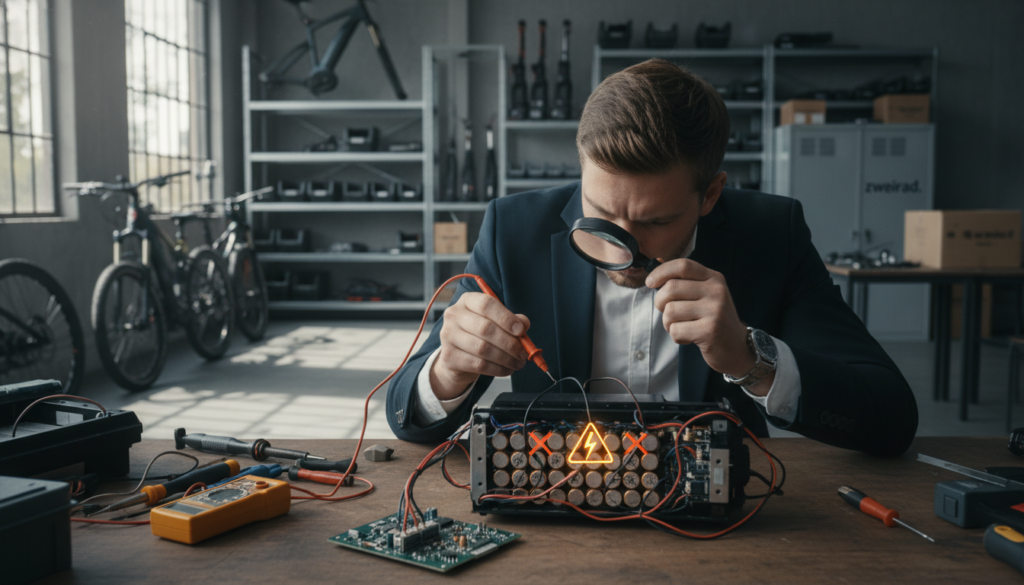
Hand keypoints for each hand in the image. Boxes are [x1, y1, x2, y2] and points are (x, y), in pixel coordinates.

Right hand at [430, 292, 530, 399]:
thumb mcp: (496, 322)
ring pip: (482, 349)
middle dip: (509, 343)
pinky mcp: (449, 356)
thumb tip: (523, 325)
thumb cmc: (480, 334)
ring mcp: (448, 335)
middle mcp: (454, 315)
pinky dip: (497, 369)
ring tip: (518, 363)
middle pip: (485, 328)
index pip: (487, 305)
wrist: (458, 357)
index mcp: (467, 301)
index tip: (521, 330)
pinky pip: (478, 364)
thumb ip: (512, 320)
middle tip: (523, 353)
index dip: (506, 318)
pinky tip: (507, 370)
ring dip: (505, 358)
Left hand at [647, 259, 770, 393]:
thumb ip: (685, 283)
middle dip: (660, 303)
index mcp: (714, 278)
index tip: (650, 282)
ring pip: (670, 310)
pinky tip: (689, 338)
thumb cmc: (713, 320)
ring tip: (682, 327)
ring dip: (668, 323)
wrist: (737, 348)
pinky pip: (676, 330)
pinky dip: (676, 337)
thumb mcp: (705, 295)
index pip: (683, 265)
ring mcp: (715, 311)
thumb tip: (654, 271)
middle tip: (668, 314)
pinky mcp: (710, 331)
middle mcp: (717, 291)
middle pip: (671, 288)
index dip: (661, 272)